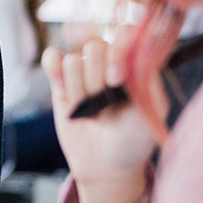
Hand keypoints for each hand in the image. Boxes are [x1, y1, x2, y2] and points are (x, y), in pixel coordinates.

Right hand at [43, 34, 161, 202]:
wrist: (106, 167)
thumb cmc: (133, 141)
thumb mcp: (150, 114)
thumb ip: (146, 81)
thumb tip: (134, 50)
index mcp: (133, 64)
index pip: (123, 35)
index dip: (116, 53)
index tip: (116, 79)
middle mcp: (109, 62)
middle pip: (94, 45)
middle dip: (97, 76)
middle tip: (104, 101)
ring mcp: (84, 71)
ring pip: (73, 61)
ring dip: (79, 89)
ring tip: (89, 109)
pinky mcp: (61, 82)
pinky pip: (52, 59)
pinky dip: (53, 66)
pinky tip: (62, 86)